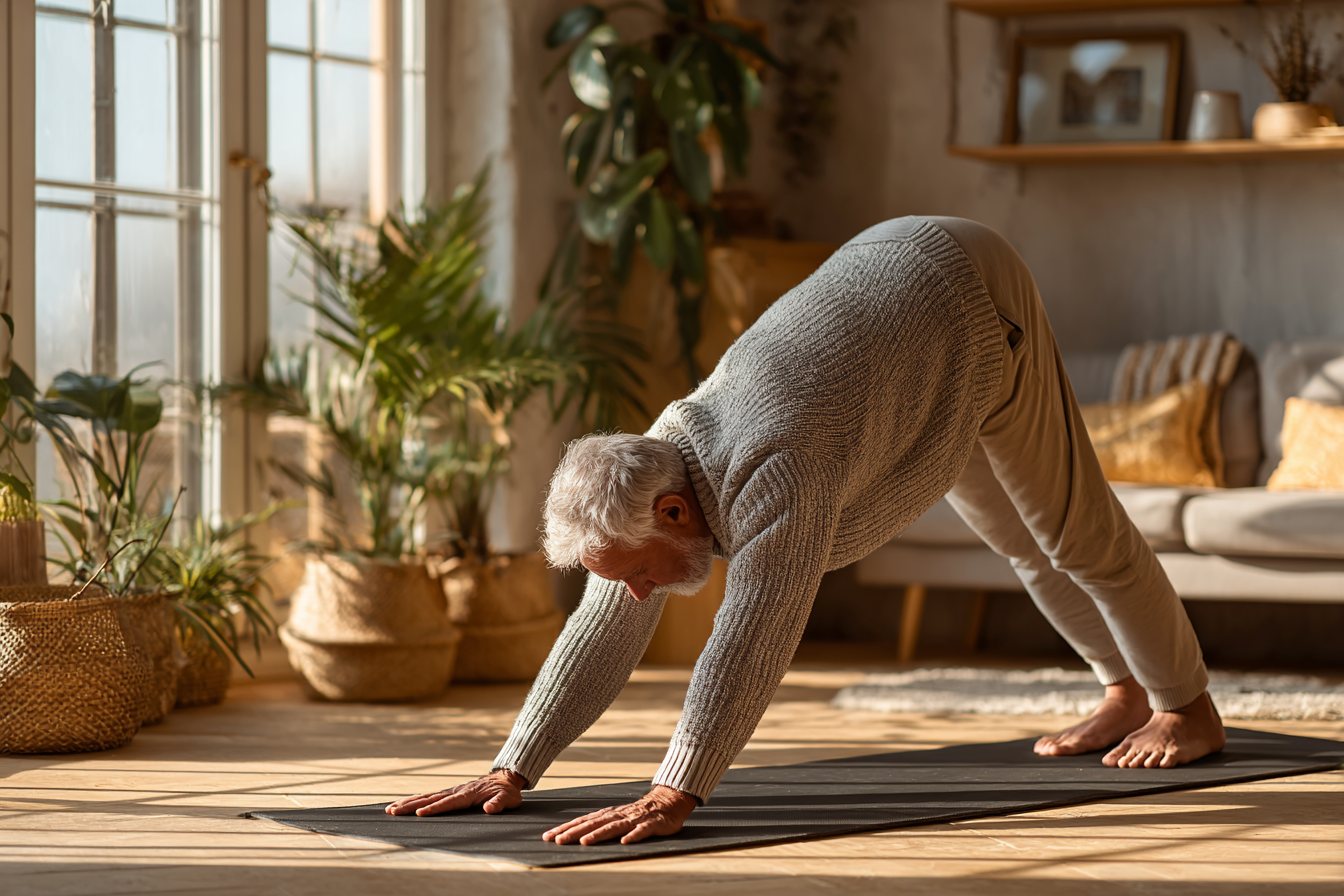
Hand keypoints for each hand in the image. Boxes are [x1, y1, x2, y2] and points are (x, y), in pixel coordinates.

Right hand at [384, 769, 526, 816]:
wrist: (504, 778)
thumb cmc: (506, 791)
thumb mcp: (507, 799)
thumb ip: (498, 804)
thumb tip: (489, 809)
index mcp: (467, 795)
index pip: (448, 803)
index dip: (434, 808)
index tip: (419, 814)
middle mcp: (455, 791)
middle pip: (430, 798)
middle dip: (411, 806)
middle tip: (393, 811)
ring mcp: (451, 791)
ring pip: (426, 796)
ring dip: (408, 803)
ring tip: (390, 809)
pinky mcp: (449, 792)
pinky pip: (429, 796)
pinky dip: (414, 800)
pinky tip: (403, 805)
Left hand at [542, 785, 696, 844]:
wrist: (668, 801)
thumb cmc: (639, 812)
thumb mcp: (617, 817)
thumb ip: (600, 825)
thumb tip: (576, 834)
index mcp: (608, 814)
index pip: (583, 821)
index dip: (565, 829)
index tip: (548, 836)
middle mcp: (618, 815)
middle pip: (593, 824)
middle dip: (574, 832)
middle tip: (557, 840)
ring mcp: (635, 819)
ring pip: (614, 826)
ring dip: (598, 834)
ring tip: (584, 842)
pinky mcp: (652, 824)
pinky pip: (642, 831)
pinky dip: (633, 835)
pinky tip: (625, 842)